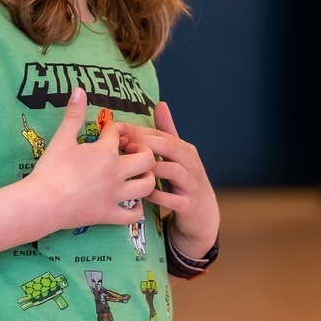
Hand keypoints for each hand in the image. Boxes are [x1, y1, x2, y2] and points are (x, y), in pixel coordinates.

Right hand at [15, 89, 156, 236]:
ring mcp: (115, 195)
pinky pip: (133, 215)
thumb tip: (79, 89)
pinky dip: (137, 210)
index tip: (108, 130)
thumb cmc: (50, 169)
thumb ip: (73, 115)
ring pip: (147, 186)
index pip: (118, 133)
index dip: (114, 128)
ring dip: (147, 178)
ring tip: (138, 174)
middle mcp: (116, 172)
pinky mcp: (109, 214)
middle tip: (132, 150)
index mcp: (105, 152)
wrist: (42, 203)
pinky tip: (132, 203)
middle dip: (144, 151)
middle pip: (147, 158)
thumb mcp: (61, 139)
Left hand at [118, 101, 219, 259]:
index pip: (161, 135)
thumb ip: (168, 132)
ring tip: (133, 168)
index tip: (117, 130)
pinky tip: (145, 194)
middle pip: (169, 147)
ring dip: (153, 168)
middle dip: (145, 144)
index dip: (139, 131)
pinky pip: (175, 199)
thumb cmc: (185, 183)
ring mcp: (192, 185)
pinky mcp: (190, 206)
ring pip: (174, 171)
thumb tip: (160, 103)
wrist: (203, 217)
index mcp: (185, 150)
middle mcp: (191, 164)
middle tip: (122, 145)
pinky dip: (160, 196)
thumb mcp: (178, 156)